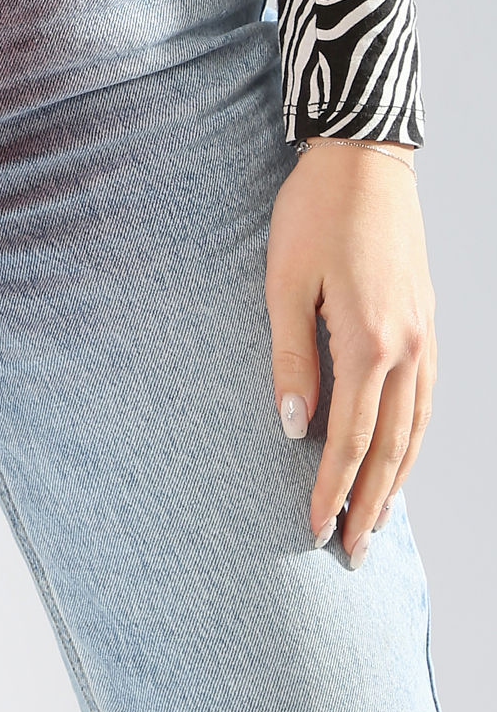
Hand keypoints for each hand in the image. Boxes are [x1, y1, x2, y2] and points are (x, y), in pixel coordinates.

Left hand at [266, 136, 436, 565]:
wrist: (365, 158)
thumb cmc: (314, 212)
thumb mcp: (285, 282)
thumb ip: (290, 357)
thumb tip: (293, 426)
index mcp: (370, 341)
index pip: (348, 438)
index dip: (331, 489)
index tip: (314, 531)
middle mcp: (409, 347)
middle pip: (391, 447)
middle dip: (369, 503)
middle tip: (351, 553)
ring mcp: (426, 335)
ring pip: (417, 429)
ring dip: (396, 480)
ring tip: (376, 521)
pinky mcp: (427, 321)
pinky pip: (427, 399)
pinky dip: (413, 439)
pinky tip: (399, 456)